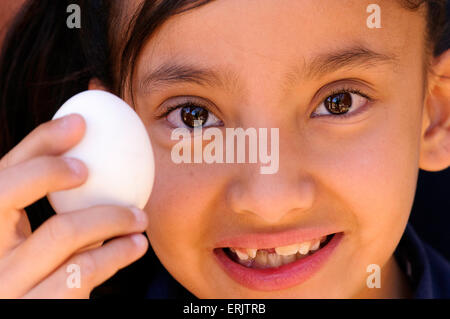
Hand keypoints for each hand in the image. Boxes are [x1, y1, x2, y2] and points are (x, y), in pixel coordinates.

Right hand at [0, 114, 148, 297]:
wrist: (41, 313)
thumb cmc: (48, 275)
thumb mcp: (37, 242)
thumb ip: (53, 208)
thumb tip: (88, 150)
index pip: (2, 175)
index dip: (37, 142)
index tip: (80, 123)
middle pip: (5, 193)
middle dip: (50, 169)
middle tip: (90, 169)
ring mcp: (6, 286)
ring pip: (61, 231)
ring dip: (112, 217)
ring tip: (139, 217)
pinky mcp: (36, 309)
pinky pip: (83, 269)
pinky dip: (117, 252)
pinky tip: (135, 246)